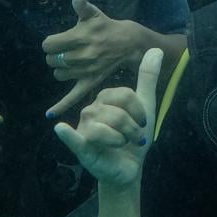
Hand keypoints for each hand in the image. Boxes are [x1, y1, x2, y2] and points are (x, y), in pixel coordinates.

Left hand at [43, 0, 146, 116]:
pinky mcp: (90, 82)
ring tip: (72, 61)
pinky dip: (61, 105)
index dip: (51, 43)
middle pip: (51, 60)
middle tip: (67, 50)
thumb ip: (81, 3)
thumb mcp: (93, 13)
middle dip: (56, 55)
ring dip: (61, 69)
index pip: (48, 44)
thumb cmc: (106, 26)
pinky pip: (73, 96)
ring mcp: (85, 70)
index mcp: (78, 37)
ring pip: (59, 74)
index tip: (59, 41)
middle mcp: (81, 55)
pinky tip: (50, 113)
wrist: (128, 44)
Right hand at [54, 48, 161, 189]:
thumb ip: (148, 78)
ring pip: (109, 125)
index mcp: (104, 98)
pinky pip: (73, 138)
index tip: (141, 124)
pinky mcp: (81, 146)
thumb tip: (156, 49)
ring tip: (122, 145)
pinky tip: (61, 128)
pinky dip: (68, 134)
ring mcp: (83, 127)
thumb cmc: (133, 136)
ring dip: (123, 139)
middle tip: (133, 138)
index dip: (139, 112)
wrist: (129, 167)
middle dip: (133, 129)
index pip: (126, 95)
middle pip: (119, 112)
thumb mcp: (145, 105)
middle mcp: (91, 109)